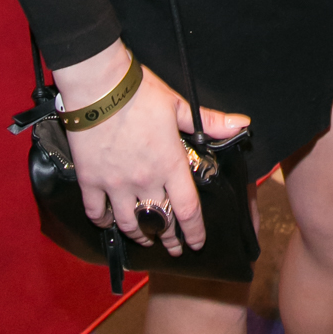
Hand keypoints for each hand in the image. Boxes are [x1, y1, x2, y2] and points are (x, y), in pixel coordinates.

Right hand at [56, 41, 249, 254]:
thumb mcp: (179, 106)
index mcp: (169, 164)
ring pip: (128, 223)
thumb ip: (210, 122)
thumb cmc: (141, 93)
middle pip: (159, 222)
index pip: (188, 210)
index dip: (194, 232)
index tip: (197, 243)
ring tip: (145, 237)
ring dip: (139, 234)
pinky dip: (103, 221)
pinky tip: (109, 222)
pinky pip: (96, 212)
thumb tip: (242, 124)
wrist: (100, 86)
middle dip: (169, 238)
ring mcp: (115, 184)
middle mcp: (144, 180)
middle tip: (173, 247)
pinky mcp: (90, 180)